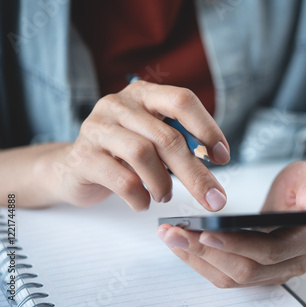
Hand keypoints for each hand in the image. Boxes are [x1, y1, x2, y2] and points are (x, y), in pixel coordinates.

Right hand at [45, 81, 229, 210]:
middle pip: (167, 137)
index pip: (182, 101)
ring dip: (163, 183)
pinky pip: (121, 179)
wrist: (72, 168)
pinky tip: (142, 202)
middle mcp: (119, 104)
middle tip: (213, 198)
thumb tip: (215, 169)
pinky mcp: (82, 156)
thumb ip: (179, 144)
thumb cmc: (122, 154)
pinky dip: (140, 196)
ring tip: (165, 195)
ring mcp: (97, 128)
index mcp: (144, 94)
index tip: (222, 157)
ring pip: (143, 154)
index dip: (207, 128)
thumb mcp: (152, 140)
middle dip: (195, 173)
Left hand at [157, 161, 305, 286]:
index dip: (238, 244)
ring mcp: (275, 270)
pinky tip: (182, 243)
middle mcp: (294, 262)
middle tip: (174, 233)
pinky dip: (201, 260)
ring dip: (198, 259)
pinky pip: (227, 273)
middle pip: (246, 269)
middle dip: (206, 252)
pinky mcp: (258, 270)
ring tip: (170, 237)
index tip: (207, 231)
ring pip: (232, 277)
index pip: (271, 251)